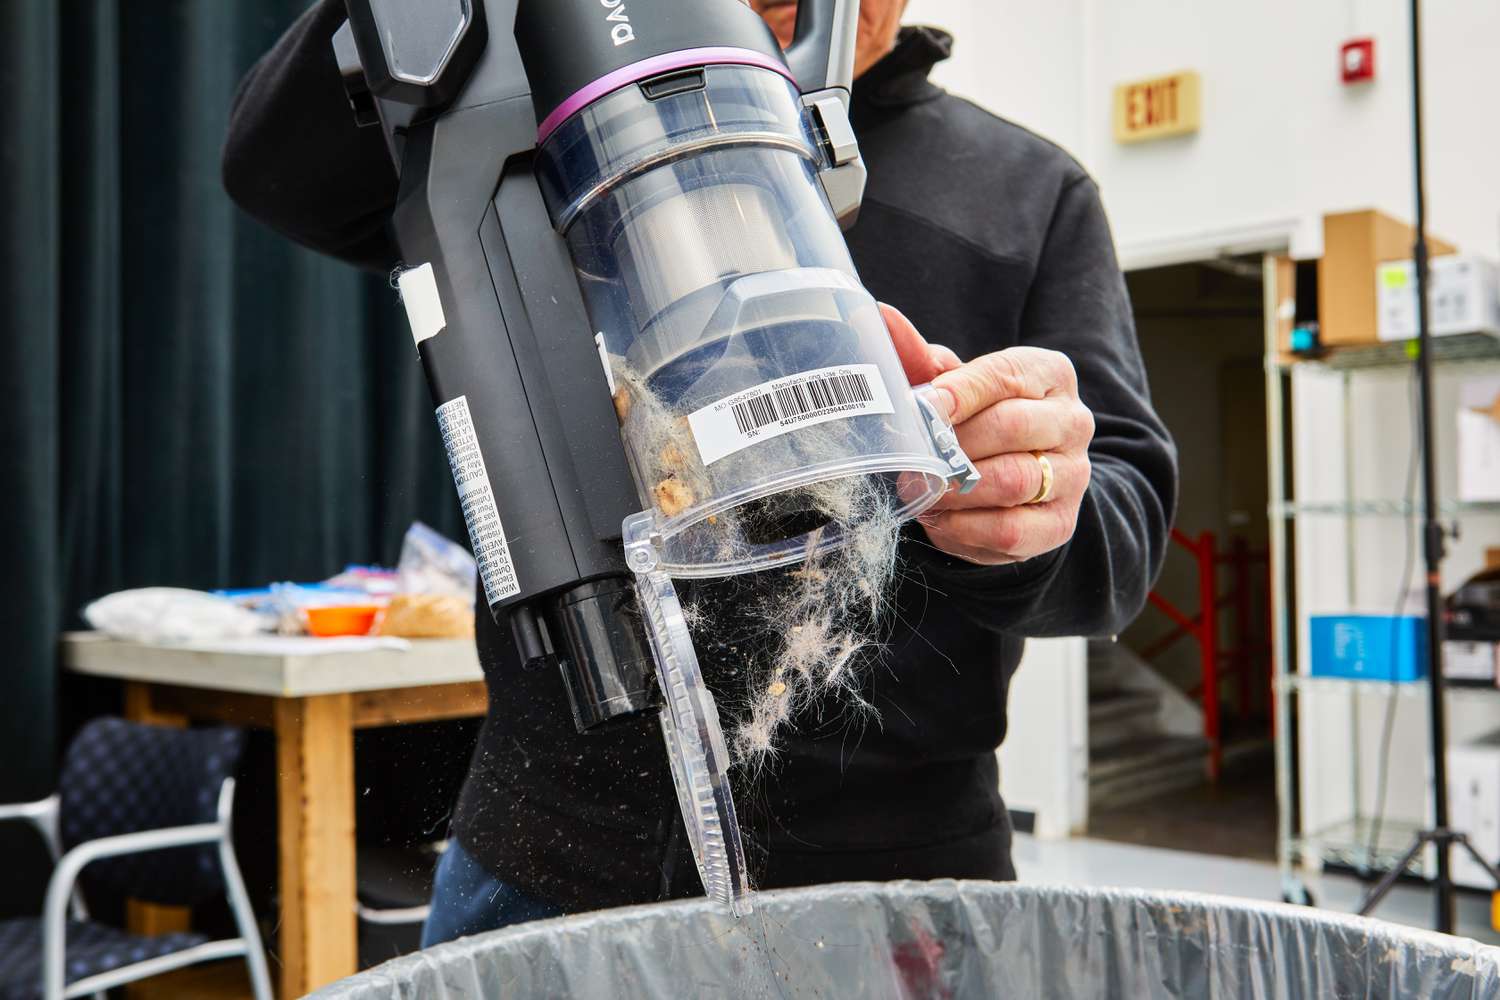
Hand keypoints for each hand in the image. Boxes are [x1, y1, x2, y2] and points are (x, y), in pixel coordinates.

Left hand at [883, 304, 1094, 565]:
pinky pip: (1010, 531)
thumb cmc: (975, 419)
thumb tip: (877, 317)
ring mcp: (1072, 476)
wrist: (1015, 477)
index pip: (1005, 375)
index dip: (958, 392)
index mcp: (1050, 374)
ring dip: (954, 489)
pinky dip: (964, 528)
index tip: (920, 407)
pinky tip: (940, 519)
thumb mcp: (949, 385)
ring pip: (1012, 481)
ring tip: (919, 490)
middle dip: (951, 445)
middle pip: (1010, 428)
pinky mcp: (1059, 524)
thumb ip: (917, 356)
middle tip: (909, 459)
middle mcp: (1073, 421)